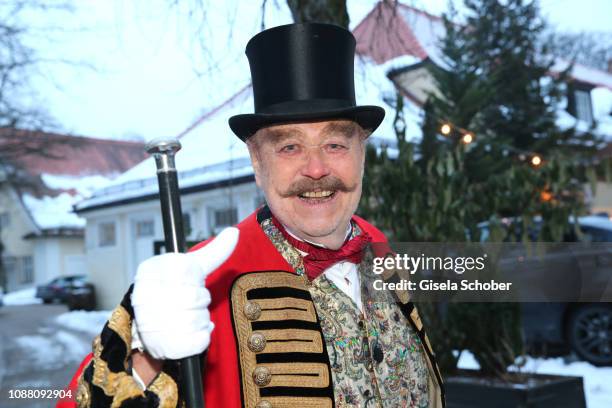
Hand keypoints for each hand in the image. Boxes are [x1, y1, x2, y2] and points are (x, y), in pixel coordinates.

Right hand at [131, 227, 238, 359]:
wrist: (150, 322)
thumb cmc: (173, 288)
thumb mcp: (189, 265)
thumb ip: (214, 251)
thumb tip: (234, 232)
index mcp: (150, 271)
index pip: (188, 272)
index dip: (196, 282)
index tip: (189, 285)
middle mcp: (144, 297)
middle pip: (196, 298)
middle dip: (201, 302)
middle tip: (191, 304)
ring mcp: (151, 324)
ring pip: (198, 320)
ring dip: (202, 320)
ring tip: (190, 317)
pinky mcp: (162, 347)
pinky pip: (199, 341)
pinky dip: (203, 337)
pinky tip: (193, 332)